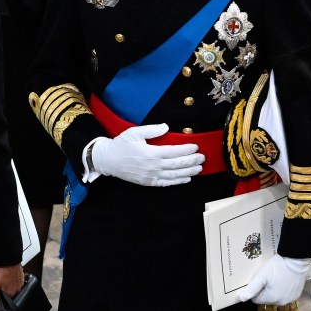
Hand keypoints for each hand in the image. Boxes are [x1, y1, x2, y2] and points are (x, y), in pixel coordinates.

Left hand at [0, 263, 24, 310]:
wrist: (6, 256)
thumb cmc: (1, 270)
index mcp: (12, 292)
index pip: (7, 299)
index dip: (1, 296)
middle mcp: (18, 287)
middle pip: (11, 292)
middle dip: (5, 289)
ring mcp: (20, 279)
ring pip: (14, 285)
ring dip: (9, 283)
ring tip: (3, 278)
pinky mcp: (20, 272)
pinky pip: (16, 278)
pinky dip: (12, 278)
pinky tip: (7, 274)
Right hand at [90, 124, 204, 186]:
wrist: (108, 160)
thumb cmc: (121, 144)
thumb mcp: (134, 132)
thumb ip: (152, 130)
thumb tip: (166, 127)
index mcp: (151, 153)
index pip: (174, 151)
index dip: (186, 150)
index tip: (196, 146)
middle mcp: (153, 166)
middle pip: (177, 165)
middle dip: (191, 161)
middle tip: (203, 158)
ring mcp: (151, 176)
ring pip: (174, 175)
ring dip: (188, 172)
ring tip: (199, 169)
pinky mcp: (148, 182)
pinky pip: (166, 183)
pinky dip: (177, 182)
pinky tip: (186, 179)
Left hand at [239, 255, 310, 306]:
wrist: (296, 260)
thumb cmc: (278, 267)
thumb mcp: (262, 275)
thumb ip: (252, 288)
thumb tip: (242, 298)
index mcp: (272, 299)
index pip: (256, 299)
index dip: (256, 289)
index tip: (260, 279)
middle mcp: (281, 302)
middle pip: (266, 298)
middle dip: (265, 289)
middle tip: (268, 277)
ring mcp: (290, 299)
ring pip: (276, 297)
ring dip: (274, 289)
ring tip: (276, 277)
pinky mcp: (296, 295)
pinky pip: (285, 294)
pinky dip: (283, 289)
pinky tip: (284, 279)